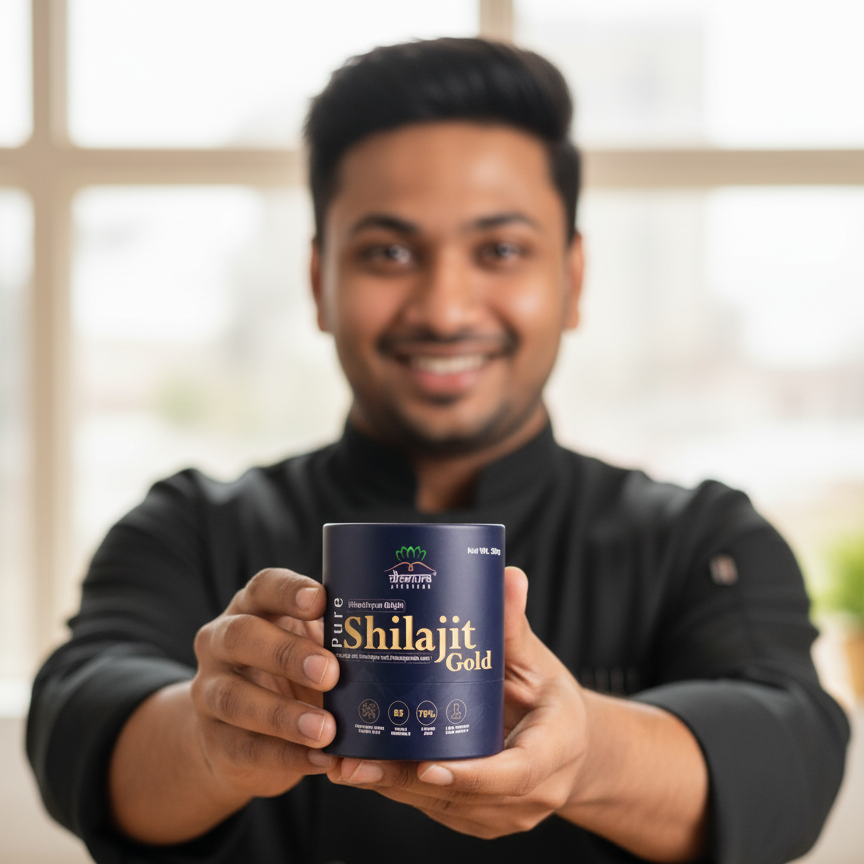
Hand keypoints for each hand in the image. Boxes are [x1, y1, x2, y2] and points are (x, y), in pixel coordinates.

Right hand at [190, 567, 340, 798]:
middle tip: (330, 672)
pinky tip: (321, 759)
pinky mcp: (214, 740)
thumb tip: (392, 637)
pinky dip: (285, 756)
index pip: (263, 587)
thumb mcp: (308, 644)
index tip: (320, 600)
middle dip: (286, 653)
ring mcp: (209, 692)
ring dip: (283, 715)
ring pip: (234, 697)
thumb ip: (334, 635)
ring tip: (326, 729)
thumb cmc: (291, 673)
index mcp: (250, 608)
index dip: (289, 591)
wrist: (242, 734)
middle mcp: (220, 643)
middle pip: (241, 636)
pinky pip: (245, 748)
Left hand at [328, 566, 588, 837]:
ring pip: (442, 807)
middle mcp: (533, 794)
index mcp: (556, 749)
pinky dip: (400, 790)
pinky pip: (437, 809)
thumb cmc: (554, 702)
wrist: (574, 749)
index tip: (427, 765)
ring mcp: (506, 814)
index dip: (469, 774)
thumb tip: (507, 575)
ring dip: (392, 788)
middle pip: (463, 795)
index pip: (514, 773)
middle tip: (353, 761)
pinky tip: (363, 769)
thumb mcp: (539, 662)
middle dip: (404, 780)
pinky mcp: (482, 820)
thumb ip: (514, 626)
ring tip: (344, 763)